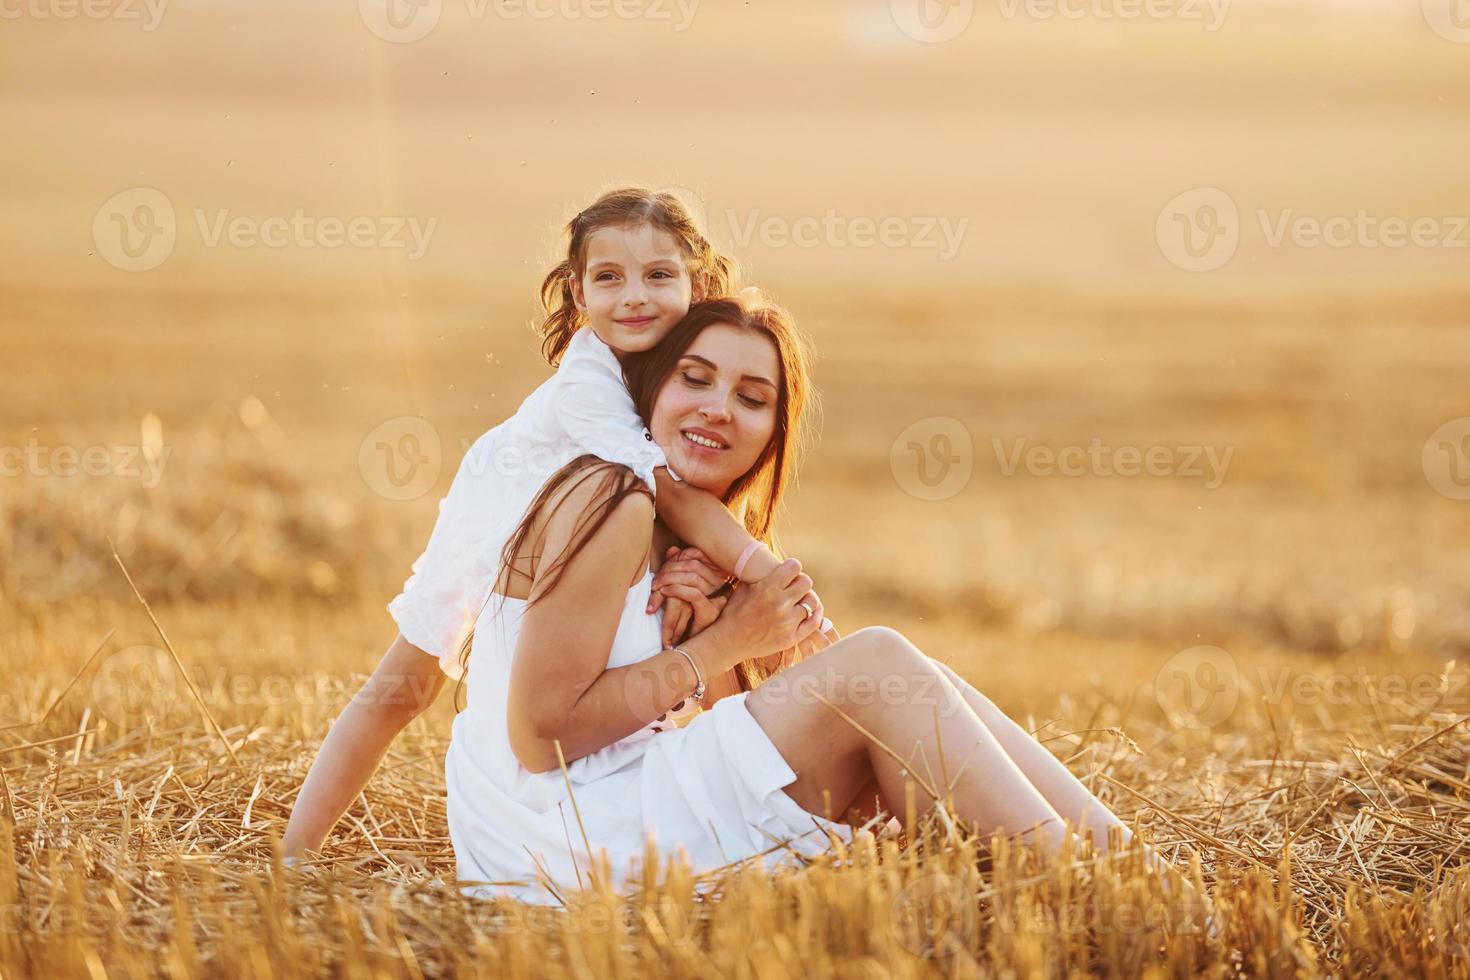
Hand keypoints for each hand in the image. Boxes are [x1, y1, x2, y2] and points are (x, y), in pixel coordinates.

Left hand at [647, 546, 729, 645]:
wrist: (694, 651)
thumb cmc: (686, 619)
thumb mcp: (679, 589)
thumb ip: (677, 567)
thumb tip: (672, 549)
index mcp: (713, 575)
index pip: (696, 555)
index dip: (675, 559)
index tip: (660, 569)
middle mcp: (717, 585)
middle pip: (692, 565)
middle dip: (668, 570)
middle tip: (653, 582)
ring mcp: (715, 598)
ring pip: (691, 578)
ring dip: (668, 581)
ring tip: (654, 590)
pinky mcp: (710, 612)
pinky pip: (693, 594)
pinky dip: (675, 591)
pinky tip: (662, 594)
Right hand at [692, 558, 822, 672]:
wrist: (728, 642)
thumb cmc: (734, 612)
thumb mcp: (743, 587)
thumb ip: (760, 573)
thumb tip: (770, 555)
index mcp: (767, 588)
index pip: (794, 567)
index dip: (792, 567)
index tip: (790, 572)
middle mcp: (779, 604)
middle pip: (806, 582)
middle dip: (801, 582)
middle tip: (796, 586)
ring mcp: (787, 622)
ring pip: (812, 601)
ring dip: (807, 599)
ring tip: (801, 600)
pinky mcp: (791, 638)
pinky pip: (814, 622)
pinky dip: (814, 615)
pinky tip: (809, 612)